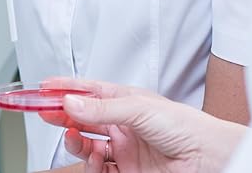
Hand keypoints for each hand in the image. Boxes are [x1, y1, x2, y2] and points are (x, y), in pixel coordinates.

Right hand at [39, 78, 245, 172]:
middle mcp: (121, 123)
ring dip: (74, 141)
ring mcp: (123, 148)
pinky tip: (89, 159)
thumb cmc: (184, 126)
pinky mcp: (127, 171)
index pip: (87, 90)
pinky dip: (88, 165)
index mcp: (124, 100)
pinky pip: (98, 168)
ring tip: (71, 138)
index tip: (42, 88)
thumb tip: (71, 101)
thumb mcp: (138, 108)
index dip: (64, 87)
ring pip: (86, 144)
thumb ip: (101, 107)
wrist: (209, 159)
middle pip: (82, 116)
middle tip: (43, 112)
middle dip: (61, 114)